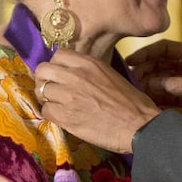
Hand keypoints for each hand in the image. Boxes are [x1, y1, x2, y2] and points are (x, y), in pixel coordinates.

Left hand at [35, 50, 158, 152]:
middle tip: (53, 90)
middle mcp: (76, 76)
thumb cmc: (133, 103)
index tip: (61, 75)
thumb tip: (74, 75)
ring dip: (48, 99)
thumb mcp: (112, 76)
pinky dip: (52, 115)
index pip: (58, 55)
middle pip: (42, 70)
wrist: (140, 126)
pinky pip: (45, 111)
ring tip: (59, 106)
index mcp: (90, 64)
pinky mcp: (65, 116)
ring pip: (41, 91)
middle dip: (44, 80)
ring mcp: (68, 96)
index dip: (57, 66)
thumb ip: (90, 73)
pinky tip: (64, 118)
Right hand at [127, 40, 181, 138]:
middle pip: (159, 66)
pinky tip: (146, 106)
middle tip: (130, 83)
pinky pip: (167, 98)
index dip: (145, 54)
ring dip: (148, 88)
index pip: (164, 49)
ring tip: (135, 96)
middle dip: (144, 73)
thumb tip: (149, 84)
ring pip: (161, 83)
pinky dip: (157, 101)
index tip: (129, 62)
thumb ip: (177, 86)